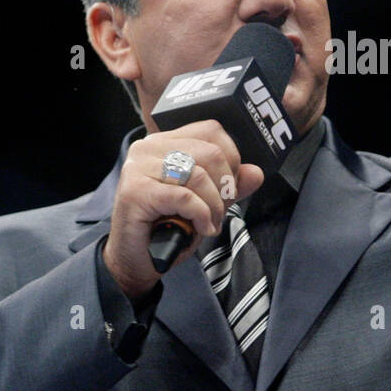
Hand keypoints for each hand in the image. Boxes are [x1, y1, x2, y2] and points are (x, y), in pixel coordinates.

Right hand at [103, 121, 263, 299]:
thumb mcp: (207, 202)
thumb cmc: (168, 227)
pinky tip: (200, 228)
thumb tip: (256, 172)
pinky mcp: (135, 191)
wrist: (137, 259)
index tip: (228, 187)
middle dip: (225, 187)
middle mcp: (148, 147)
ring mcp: (138, 167)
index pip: (211, 131)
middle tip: (219, 212)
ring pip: (198, 175)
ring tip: (209, 224)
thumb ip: (230, 185)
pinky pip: (184, 196)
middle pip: (210, 152)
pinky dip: (200, 214)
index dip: (231, 159)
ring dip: (214, 206)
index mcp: (165, 142)